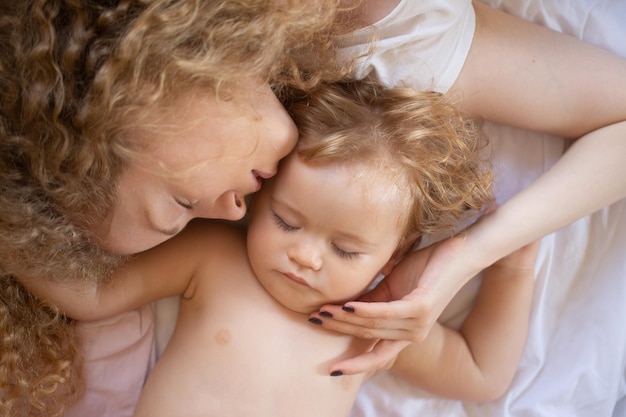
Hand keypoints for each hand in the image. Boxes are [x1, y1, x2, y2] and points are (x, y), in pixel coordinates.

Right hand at [311, 234, 484, 374]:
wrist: (460, 252)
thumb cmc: (427, 267)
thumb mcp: (392, 286)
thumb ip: (371, 300)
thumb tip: (341, 305)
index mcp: (405, 332)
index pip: (377, 355)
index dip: (355, 365)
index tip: (330, 370)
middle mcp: (412, 333)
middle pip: (367, 335)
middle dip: (338, 330)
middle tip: (312, 320)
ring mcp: (417, 324)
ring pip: (372, 325)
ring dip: (344, 319)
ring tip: (321, 312)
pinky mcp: (421, 308)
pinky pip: (386, 313)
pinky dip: (364, 310)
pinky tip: (346, 306)